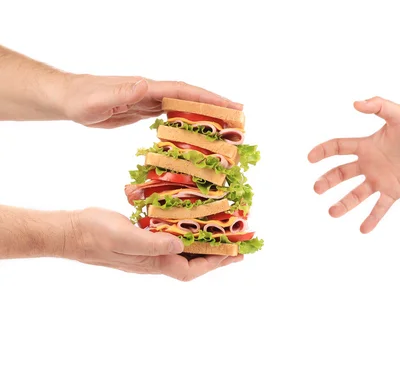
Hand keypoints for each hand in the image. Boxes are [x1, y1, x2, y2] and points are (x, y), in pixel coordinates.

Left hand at [61, 74, 242, 127]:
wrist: (69, 99)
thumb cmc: (81, 100)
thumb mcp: (100, 99)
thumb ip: (123, 92)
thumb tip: (147, 85)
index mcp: (147, 88)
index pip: (183, 91)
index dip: (207, 97)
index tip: (229, 104)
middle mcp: (152, 92)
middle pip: (190, 97)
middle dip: (215, 104)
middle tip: (238, 115)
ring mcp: (149, 101)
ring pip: (183, 106)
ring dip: (205, 114)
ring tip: (225, 125)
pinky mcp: (143, 110)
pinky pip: (172, 115)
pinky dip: (187, 120)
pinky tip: (196, 130)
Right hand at [65, 208, 241, 280]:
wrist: (73, 230)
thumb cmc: (96, 235)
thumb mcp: (125, 238)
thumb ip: (152, 244)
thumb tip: (180, 246)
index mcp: (153, 262)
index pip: (190, 269)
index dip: (214, 263)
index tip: (233, 255)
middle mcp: (155, 258)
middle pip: (192, 261)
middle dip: (216, 254)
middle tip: (237, 244)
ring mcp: (149, 249)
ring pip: (183, 249)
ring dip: (203, 241)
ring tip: (222, 232)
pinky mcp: (143, 237)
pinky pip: (170, 237)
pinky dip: (184, 230)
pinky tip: (191, 220)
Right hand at [308, 97, 399, 232]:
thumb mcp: (399, 114)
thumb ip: (378, 106)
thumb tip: (356, 103)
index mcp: (367, 145)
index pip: (339, 148)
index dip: (323, 152)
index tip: (310, 158)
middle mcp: (369, 164)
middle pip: (341, 174)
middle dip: (328, 181)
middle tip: (317, 189)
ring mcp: (380, 179)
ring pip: (356, 194)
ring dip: (344, 204)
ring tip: (333, 212)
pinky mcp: (393, 191)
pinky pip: (379, 207)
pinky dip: (372, 218)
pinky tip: (363, 229)